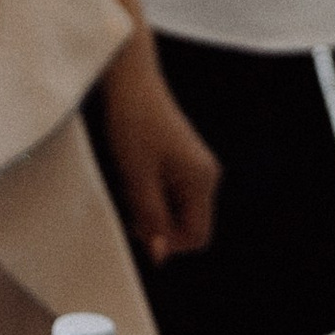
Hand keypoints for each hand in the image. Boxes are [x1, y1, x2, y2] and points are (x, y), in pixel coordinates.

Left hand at [97, 37, 220, 262]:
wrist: (129, 79)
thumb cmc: (133, 123)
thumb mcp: (137, 177)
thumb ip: (151, 218)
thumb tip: (161, 255)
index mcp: (202, 180)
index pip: (197, 236)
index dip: (168, 242)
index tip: (138, 227)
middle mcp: (206, 174)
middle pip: (187, 223)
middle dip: (157, 224)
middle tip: (128, 203)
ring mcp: (195, 165)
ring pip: (176, 208)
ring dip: (151, 207)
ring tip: (128, 183)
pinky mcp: (181, 158)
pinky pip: (170, 191)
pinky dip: (150, 192)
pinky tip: (133, 174)